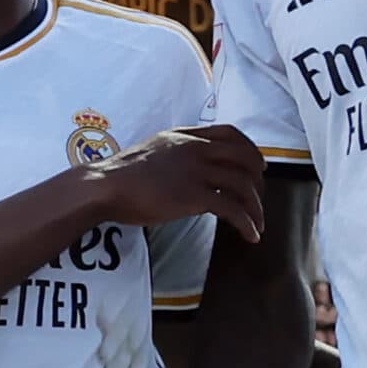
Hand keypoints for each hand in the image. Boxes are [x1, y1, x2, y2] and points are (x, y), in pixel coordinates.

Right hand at [76, 123, 266, 243]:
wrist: (106, 185)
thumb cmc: (123, 173)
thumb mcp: (155, 148)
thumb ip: (177, 150)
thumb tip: (190, 163)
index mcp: (187, 136)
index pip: (230, 133)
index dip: (250, 148)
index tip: (259, 164)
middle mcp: (196, 149)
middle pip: (243, 157)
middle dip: (258, 179)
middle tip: (260, 197)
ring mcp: (196, 172)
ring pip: (242, 184)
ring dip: (256, 206)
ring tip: (259, 223)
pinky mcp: (193, 196)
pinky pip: (231, 209)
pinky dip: (246, 222)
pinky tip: (250, 234)